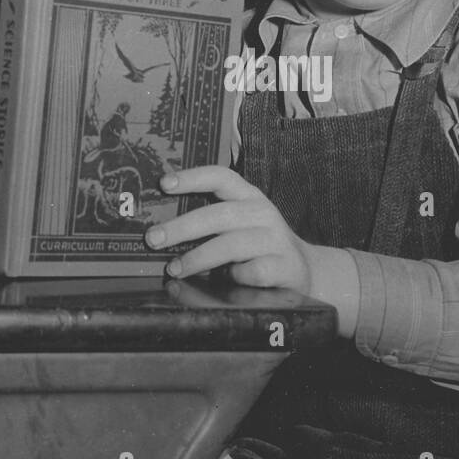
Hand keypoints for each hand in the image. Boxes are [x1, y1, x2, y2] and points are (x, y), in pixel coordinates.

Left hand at [146, 166, 361, 335]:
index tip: (164, 184)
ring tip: (174, 268)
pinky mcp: (283, 266)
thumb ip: (212, 221)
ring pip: (232, 244)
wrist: (305, 271)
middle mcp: (263, 213)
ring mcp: (275, 239)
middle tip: (153, 239)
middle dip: (182, 227)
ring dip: (198, 257)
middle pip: (219, 214)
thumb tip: (163, 229)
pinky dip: (234, 277)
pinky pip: (251, 272)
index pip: (222, 177)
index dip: (192, 177)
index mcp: (249, 197)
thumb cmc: (259, 247)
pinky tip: (224, 281)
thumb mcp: (240, 224)